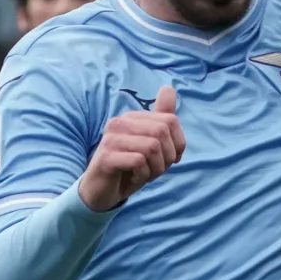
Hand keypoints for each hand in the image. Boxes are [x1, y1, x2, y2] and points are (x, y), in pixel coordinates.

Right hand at [77, 84, 184, 211]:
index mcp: (132, 117)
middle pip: (162, 132)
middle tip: (155, 169)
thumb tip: (168, 88)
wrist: (102, 190)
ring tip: (144, 173)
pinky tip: (133, 177)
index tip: (168, 158)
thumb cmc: (130, 167)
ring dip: (156, 168)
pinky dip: (143, 175)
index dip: (178, 144)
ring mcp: (111, 139)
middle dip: (167, 157)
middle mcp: (120, 123)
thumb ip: (161, 118)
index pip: (170, 120)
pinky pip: (139, 161)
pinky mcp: (106, 157)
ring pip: (152, 147)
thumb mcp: (151, 144)